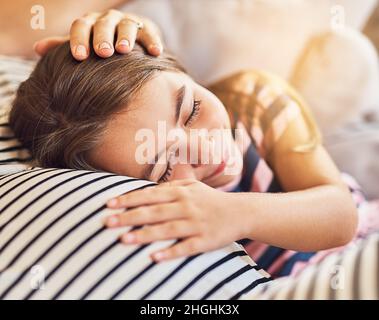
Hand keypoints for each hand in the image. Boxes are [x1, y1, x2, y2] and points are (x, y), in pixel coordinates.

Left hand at [33, 9, 163, 60]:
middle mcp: (108, 20)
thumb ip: (64, 46)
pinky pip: (150, 33)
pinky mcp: (147, 28)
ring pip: (126, 25)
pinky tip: (156, 53)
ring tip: (124, 50)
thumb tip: (38, 49)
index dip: (79, 40)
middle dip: (102, 37)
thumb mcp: (83, 44)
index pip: (81, 27)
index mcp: (90, 23)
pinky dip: (153, 42)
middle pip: (103, 25)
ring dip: (126, 37)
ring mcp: (128, 22)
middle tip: (102, 53)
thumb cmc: (100, 46)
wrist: (127, 40)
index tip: (80, 57)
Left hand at [105, 179, 245, 261]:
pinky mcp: (205, 240)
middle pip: (154, 212)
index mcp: (181, 192)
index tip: (109, 204)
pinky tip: (154, 257)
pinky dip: (170, 252)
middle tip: (107, 222)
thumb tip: (148, 186)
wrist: (240, 212)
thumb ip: (172, 184)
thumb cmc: (210, 199)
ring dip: (144, 234)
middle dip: (129, 217)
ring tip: (123, 240)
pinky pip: (185, 247)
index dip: (129, 199)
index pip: (150, 195)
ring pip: (166, 229)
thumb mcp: (193, 186)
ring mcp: (195, 224)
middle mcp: (186, 206)